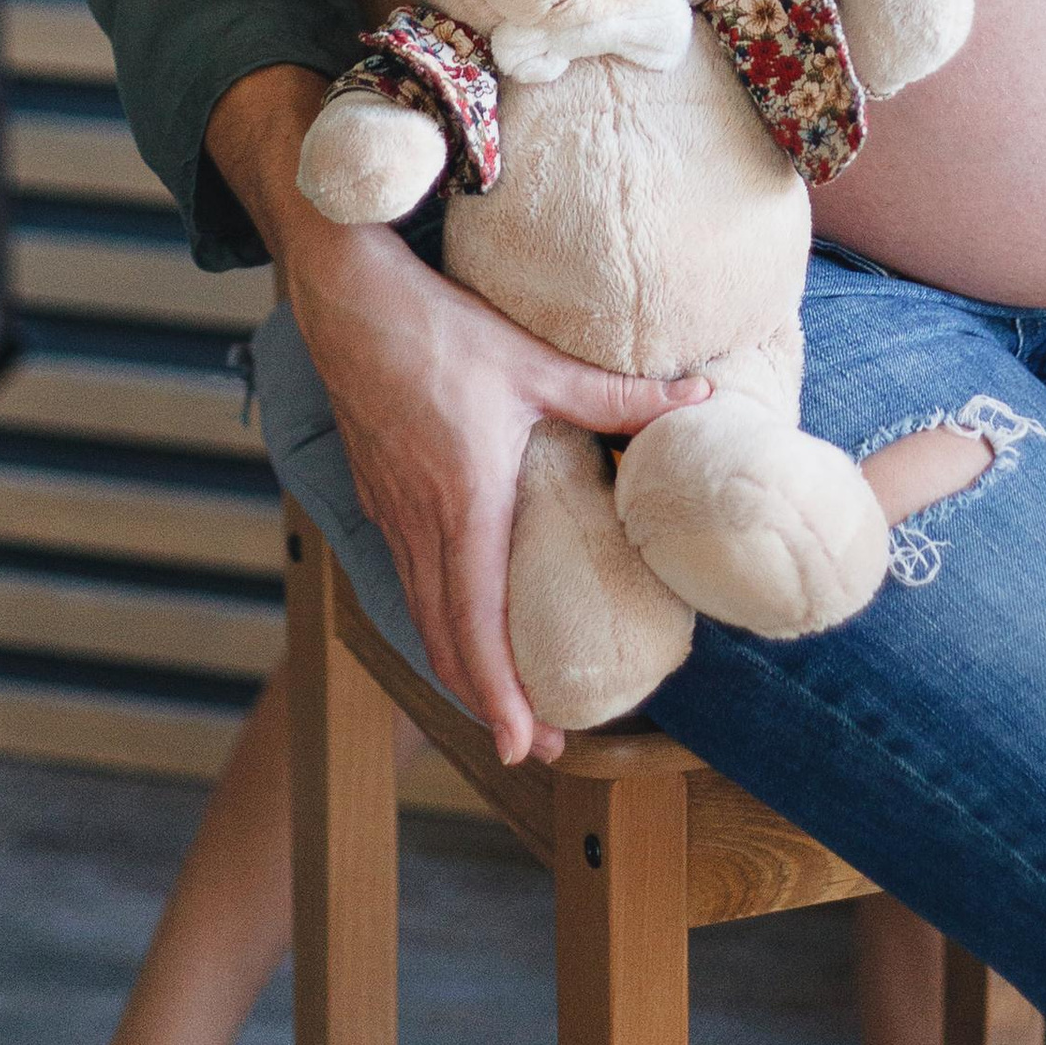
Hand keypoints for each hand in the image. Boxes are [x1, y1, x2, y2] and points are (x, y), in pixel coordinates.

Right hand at [206, 65, 708, 767]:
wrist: (347, 296)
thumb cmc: (442, 329)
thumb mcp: (537, 363)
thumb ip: (617, 394)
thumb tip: (698, 398)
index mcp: (462, 505)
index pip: (477, 625)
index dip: (499, 694)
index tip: (524, 746)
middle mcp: (419, 522)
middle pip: (446, 637)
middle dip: (487, 701)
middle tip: (531, 747)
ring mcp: (388, 508)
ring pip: (420, 610)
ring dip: (457, 662)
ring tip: (497, 699)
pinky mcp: (373, 489)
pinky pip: (404, 574)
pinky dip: (432, 616)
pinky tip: (454, 616)